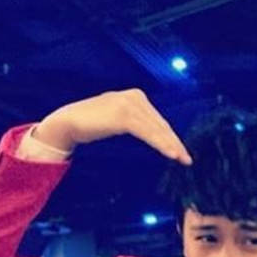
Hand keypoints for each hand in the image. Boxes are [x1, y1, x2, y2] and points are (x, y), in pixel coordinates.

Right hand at [32, 89, 191, 163]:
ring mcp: (129, 104)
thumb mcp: (117, 120)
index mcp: (136, 97)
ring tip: (182, 159)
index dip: (171, 137)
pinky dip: (160, 144)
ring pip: (156, 129)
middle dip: (175, 143)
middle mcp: (135, 97)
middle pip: (160, 124)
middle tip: (188, 159)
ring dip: (171, 146)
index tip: (182, 152)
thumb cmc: (92, 124)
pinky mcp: (123, 115)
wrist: (68, 121)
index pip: (158, 121)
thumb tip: (153, 135)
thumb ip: (135, 123)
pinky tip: (170, 154)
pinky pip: (147, 132)